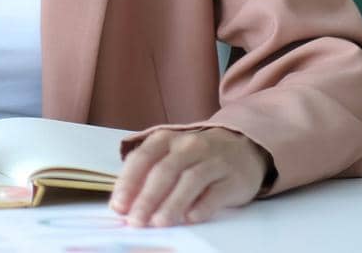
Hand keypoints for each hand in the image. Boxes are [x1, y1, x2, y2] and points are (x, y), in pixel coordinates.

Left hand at [107, 127, 271, 226]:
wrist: (243, 147)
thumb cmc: (197, 156)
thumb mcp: (170, 155)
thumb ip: (147, 175)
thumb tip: (124, 206)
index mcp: (167, 139)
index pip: (143, 158)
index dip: (129, 182)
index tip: (118, 206)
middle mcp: (190, 145)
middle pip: (165, 170)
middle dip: (148, 197)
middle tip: (136, 221)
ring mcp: (214, 160)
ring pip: (190, 180)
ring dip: (172, 203)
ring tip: (159, 222)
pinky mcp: (234, 178)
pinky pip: (216, 192)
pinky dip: (202, 206)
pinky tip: (190, 218)